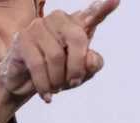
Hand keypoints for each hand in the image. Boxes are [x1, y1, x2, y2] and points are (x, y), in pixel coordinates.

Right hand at [0, 0, 119, 102]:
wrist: (25, 81)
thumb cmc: (57, 72)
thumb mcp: (81, 73)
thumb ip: (92, 65)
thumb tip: (89, 59)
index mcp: (77, 24)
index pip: (93, 14)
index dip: (104, 7)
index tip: (116, 0)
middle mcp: (59, 19)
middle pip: (77, 39)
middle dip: (77, 67)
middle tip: (73, 82)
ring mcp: (39, 26)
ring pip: (56, 56)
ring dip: (58, 79)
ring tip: (56, 88)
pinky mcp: (23, 38)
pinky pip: (38, 64)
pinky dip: (44, 84)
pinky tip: (47, 95)